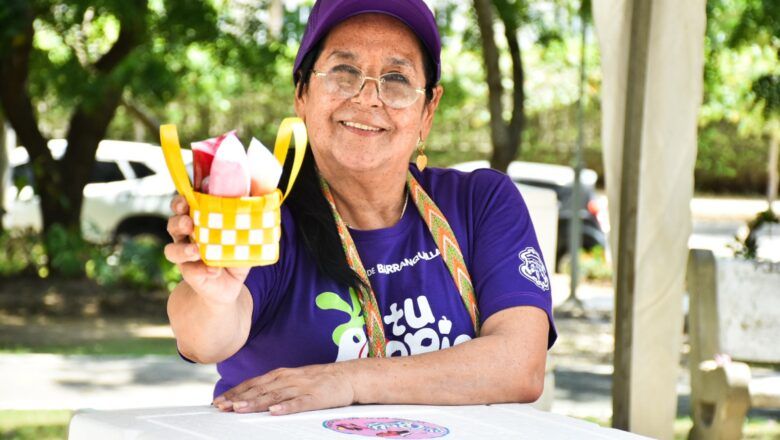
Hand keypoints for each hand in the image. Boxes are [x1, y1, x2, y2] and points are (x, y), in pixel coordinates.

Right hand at [164, 195, 248, 303]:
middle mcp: (186, 236)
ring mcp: (185, 256)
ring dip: (183, 249)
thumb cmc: (235, 251)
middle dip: (178, 221)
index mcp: (197, 220)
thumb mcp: (247, 232)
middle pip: (172, 224)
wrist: (229, 285)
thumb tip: (264, 195)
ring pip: (171, 250)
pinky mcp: (190, 274)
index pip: (182, 206)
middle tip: (188, 223)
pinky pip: (189, 271)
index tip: (187, 200)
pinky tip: (213, 271)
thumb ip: (251, 215)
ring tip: (196, 251)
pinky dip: (201, 270)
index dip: (180, 201)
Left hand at [212, 363, 356, 414]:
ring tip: (239, 409)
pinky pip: (298, 404)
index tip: (220, 400)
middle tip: (222, 407)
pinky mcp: (315, 398)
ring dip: (255, 403)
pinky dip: (285, 408)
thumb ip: (275, 386)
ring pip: (274, 396)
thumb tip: (253, 396)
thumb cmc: (320, 380)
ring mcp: (301, 388)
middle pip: (259, 390)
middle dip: (239, 398)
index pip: (253, 383)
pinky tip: (274, 412)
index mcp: (282, 374)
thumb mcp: (293, 379)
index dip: (236, 391)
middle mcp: (288, 379)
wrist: (348, 377)